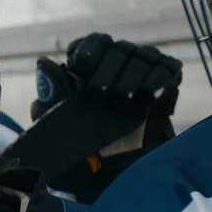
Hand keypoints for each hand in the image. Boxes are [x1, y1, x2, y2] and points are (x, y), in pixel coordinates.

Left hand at [22, 33, 181, 200]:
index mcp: (90, 65)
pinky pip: (167, 68)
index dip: (87, 49)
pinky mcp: (168, 78)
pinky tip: (150, 95)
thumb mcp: (61, 122)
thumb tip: (43, 63)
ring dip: (132, 76)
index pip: (90, 43)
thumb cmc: (81, 140)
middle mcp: (118, 60)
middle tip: (101, 92)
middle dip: (108, 68)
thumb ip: (52, 92)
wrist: (113, 168)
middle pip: (116, 48)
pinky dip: (159, 79)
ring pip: (143, 56)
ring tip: (125, 99)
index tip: (80, 65)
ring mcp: (145, 67)